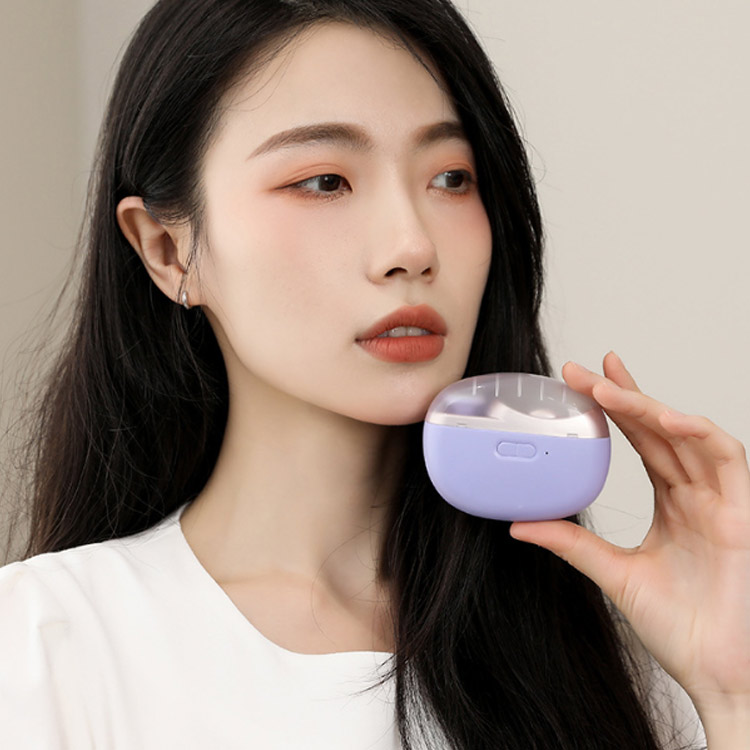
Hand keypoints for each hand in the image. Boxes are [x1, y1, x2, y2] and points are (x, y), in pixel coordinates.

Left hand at [509, 351, 749, 723]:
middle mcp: (696, 495)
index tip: (584, 379)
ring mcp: (720, 501)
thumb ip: (571, 543)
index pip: (643, 440)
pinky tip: (668, 418)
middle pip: (659, 429)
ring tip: (609, 389)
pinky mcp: (742, 515)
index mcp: (672, 504)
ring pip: (687, 435)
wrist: (714, 673)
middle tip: (583, 371)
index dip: (619, 405)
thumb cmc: (679, 627)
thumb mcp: (612, 572)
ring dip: (650, 406)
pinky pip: (728, 460)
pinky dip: (700, 434)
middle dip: (624, 394)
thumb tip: (519, 524)